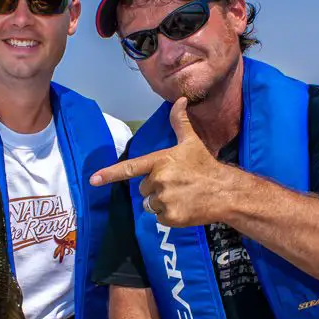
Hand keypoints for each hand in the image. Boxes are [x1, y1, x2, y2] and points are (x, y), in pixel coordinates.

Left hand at [90, 97, 231, 226]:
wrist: (225, 191)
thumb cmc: (205, 165)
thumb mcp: (191, 142)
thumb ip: (179, 122)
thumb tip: (180, 100)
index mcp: (160, 161)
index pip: (130, 168)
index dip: (109, 174)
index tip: (92, 180)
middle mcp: (159, 180)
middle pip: (143, 189)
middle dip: (155, 188)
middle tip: (176, 185)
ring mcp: (165, 199)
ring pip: (150, 204)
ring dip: (161, 203)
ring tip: (181, 196)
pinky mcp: (171, 217)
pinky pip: (159, 218)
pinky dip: (170, 215)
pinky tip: (184, 207)